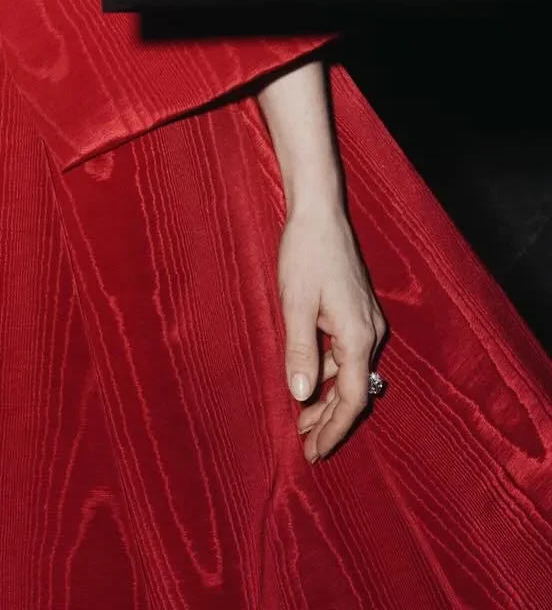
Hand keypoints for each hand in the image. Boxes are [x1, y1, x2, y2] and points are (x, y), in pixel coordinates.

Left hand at [278, 203, 386, 462]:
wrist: (320, 212)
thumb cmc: (305, 254)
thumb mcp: (295, 303)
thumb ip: (299, 350)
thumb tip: (300, 394)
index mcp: (359, 336)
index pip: (350, 399)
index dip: (333, 429)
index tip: (315, 453)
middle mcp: (371, 333)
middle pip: (353, 391)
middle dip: (330, 420)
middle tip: (305, 445)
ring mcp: (366, 322)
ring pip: (349, 373)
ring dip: (327, 397)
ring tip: (301, 419)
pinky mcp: (357, 312)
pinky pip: (346, 354)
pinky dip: (328, 372)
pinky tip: (307, 378)